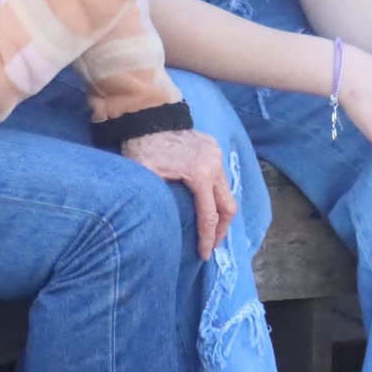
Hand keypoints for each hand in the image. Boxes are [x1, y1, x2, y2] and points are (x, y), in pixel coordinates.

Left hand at [123, 128, 236, 259]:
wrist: (149, 116)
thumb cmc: (143, 148)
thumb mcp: (144, 177)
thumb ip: (156, 201)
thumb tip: (161, 229)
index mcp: (200, 174)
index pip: (209, 216)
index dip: (206, 239)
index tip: (203, 255)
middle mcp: (215, 165)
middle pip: (228, 207)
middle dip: (221, 230)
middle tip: (211, 245)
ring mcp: (217, 155)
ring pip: (227, 192)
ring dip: (220, 212)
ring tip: (209, 229)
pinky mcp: (214, 148)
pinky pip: (220, 177)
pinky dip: (216, 194)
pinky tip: (205, 204)